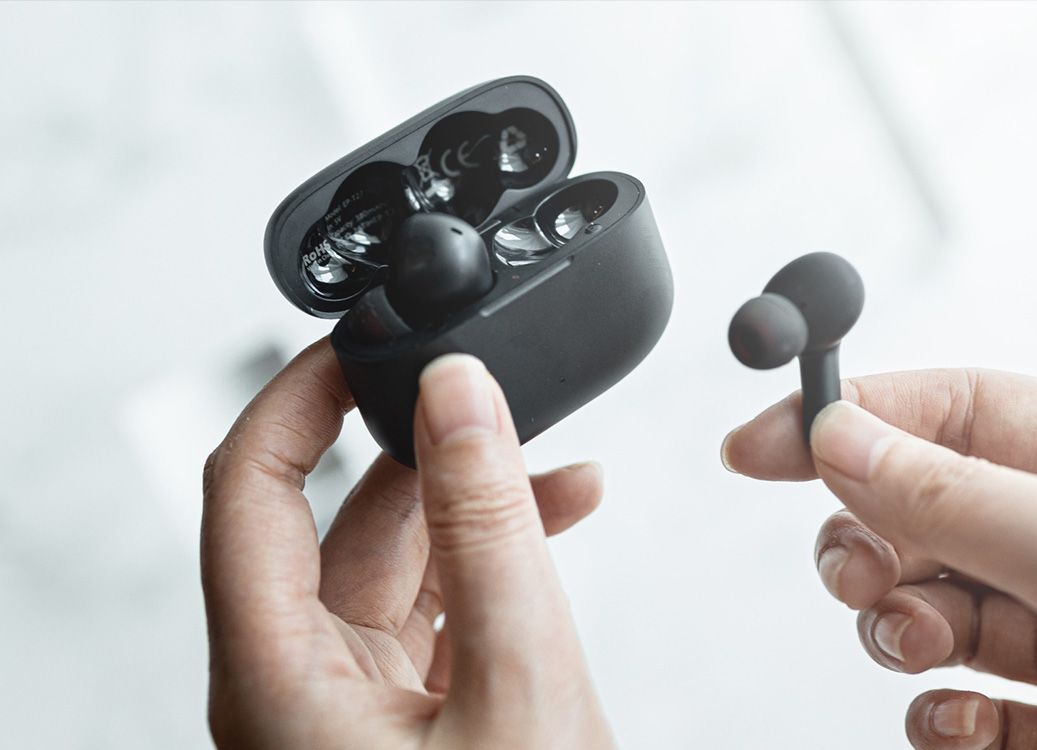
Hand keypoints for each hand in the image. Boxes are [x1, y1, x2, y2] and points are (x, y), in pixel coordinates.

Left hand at [201, 339, 613, 748]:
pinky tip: (552, 533)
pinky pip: (434, 608)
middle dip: (431, 455)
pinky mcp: (402, 713)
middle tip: (502, 408)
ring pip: (399, 562)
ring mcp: (349, 702)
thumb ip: (484, 530)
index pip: (248, 488)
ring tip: (562, 481)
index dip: (301, 397)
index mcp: (277, 678)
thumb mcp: (514, 680)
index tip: (366, 344)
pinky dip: (492, 567)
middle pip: (342, 522)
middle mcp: (295, 685)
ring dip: (478, 511)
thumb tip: (457, 396)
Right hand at [723, 370, 1036, 749]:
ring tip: (925, 648)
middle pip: (922, 513)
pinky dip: (939, 719)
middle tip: (860, 573)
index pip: (952, 413)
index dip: (854, 417)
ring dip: (897, 628)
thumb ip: (961, 497)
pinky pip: (959, 711)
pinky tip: (968, 726)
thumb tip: (841, 436)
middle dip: (869, 539)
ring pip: (929, 610)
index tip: (761, 445)